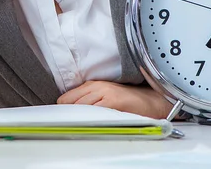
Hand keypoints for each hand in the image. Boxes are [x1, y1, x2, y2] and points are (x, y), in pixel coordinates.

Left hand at [57, 81, 172, 119]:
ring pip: (81, 107)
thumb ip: (88, 100)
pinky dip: (89, 119)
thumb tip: (69, 112)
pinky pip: (95, 112)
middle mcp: (97, 87)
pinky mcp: (114, 102)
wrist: (151, 100)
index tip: (59, 119)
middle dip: (67, 115)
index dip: (62, 110)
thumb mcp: (105, 96)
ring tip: (75, 126)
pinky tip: (89, 125)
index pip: (66, 98)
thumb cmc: (128, 100)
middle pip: (71, 103)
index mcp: (93, 85)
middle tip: (65, 125)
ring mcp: (105, 94)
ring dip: (77, 118)